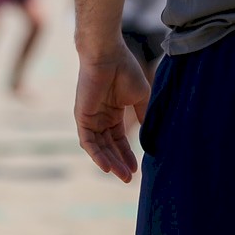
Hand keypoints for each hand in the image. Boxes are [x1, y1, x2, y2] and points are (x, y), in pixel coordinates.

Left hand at [74, 42, 150, 182]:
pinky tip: (107, 167)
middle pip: (109, 147)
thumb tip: (152, 137)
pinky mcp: (82, 117)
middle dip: (120, 163)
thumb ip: (144, 116)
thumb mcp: (140, 97)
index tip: (137, 168)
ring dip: (110, 163)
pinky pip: (88, 142)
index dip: (128, 154)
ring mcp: (90, 118)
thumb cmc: (125, 71)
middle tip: (129, 179)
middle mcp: (100, 118)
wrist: (109, 55)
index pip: (119, 139)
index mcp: (113, 113)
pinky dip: (97, 155)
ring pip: (99, 148)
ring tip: (122, 176)